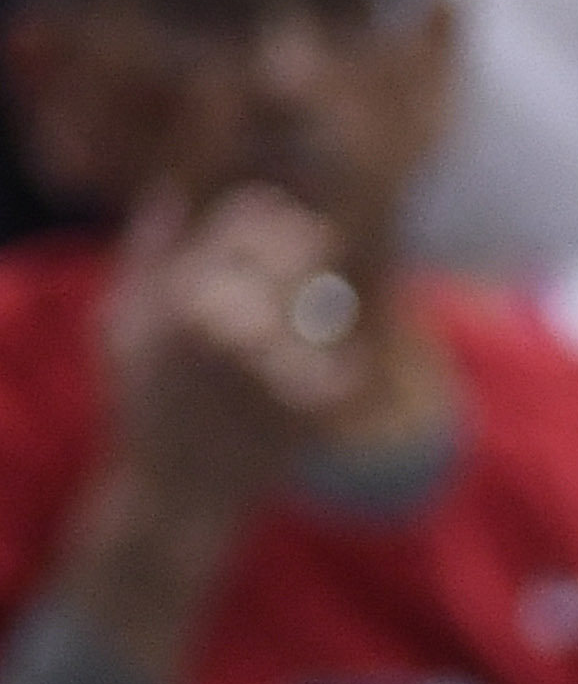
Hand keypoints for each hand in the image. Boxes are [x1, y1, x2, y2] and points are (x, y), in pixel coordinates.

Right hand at [91, 180, 369, 563]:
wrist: (179, 487)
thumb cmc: (144, 400)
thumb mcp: (121, 322)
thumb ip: (147, 254)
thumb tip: (174, 195)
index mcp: (184, 294)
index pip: (251, 224)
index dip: (274, 217)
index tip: (285, 220)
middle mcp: (234, 323)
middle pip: (299, 255)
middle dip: (308, 247)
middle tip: (318, 243)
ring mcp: (278, 365)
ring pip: (327, 303)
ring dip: (325, 299)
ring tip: (316, 305)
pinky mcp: (314, 406)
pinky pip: (349, 358)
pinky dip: (344, 354)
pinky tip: (336, 360)